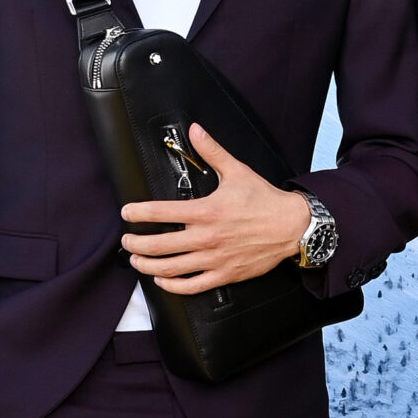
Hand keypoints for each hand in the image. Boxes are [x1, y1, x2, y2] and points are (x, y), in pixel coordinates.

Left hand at [120, 122, 312, 293]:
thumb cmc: (264, 201)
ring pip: (170, 268)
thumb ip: (212, 151)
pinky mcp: (224, 274)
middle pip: (158, 245)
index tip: (127, 213)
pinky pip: (192, 286)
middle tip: (126, 242)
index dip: (137, 213)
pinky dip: (172, 285)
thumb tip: (196, 131)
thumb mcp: (236, 171)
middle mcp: (207, 237)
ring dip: (147, 265)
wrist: (291, 226)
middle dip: (135, 244)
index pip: (160, 213)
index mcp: (206, 211)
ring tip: (137, 261)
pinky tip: (162, 279)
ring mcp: (214, 258)